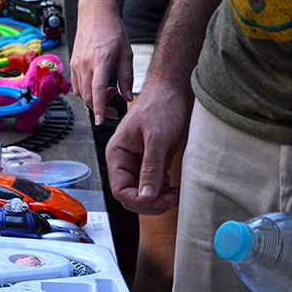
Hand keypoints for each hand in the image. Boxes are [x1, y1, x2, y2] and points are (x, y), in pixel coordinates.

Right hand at [71, 4, 132, 123]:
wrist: (95, 12)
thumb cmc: (113, 29)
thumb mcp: (126, 52)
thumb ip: (126, 76)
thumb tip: (126, 97)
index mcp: (101, 60)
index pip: (97, 90)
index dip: (99, 108)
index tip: (102, 121)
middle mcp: (85, 63)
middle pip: (87, 96)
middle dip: (99, 108)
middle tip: (114, 110)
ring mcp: (76, 63)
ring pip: (80, 92)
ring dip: (93, 100)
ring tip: (109, 93)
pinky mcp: (73, 62)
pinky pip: (76, 84)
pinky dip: (86, 91)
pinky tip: (98, 85)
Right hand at [106, 77, 190, 214]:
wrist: (174, 89)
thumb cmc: (161, 104)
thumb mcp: (157, 136)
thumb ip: (151, 167)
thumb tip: (146, 197)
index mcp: (117, 152)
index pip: (120, 190)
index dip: (138, 200)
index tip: (158, 200)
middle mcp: (125, 159)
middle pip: (131, 195)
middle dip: (151, 202)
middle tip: (171, 199)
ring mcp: (138, 161)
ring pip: (144, 193)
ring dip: (159, 198)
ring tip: (174, 192)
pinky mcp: (151, 161)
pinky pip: (154, 184)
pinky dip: (164, 189)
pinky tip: (173, 183)